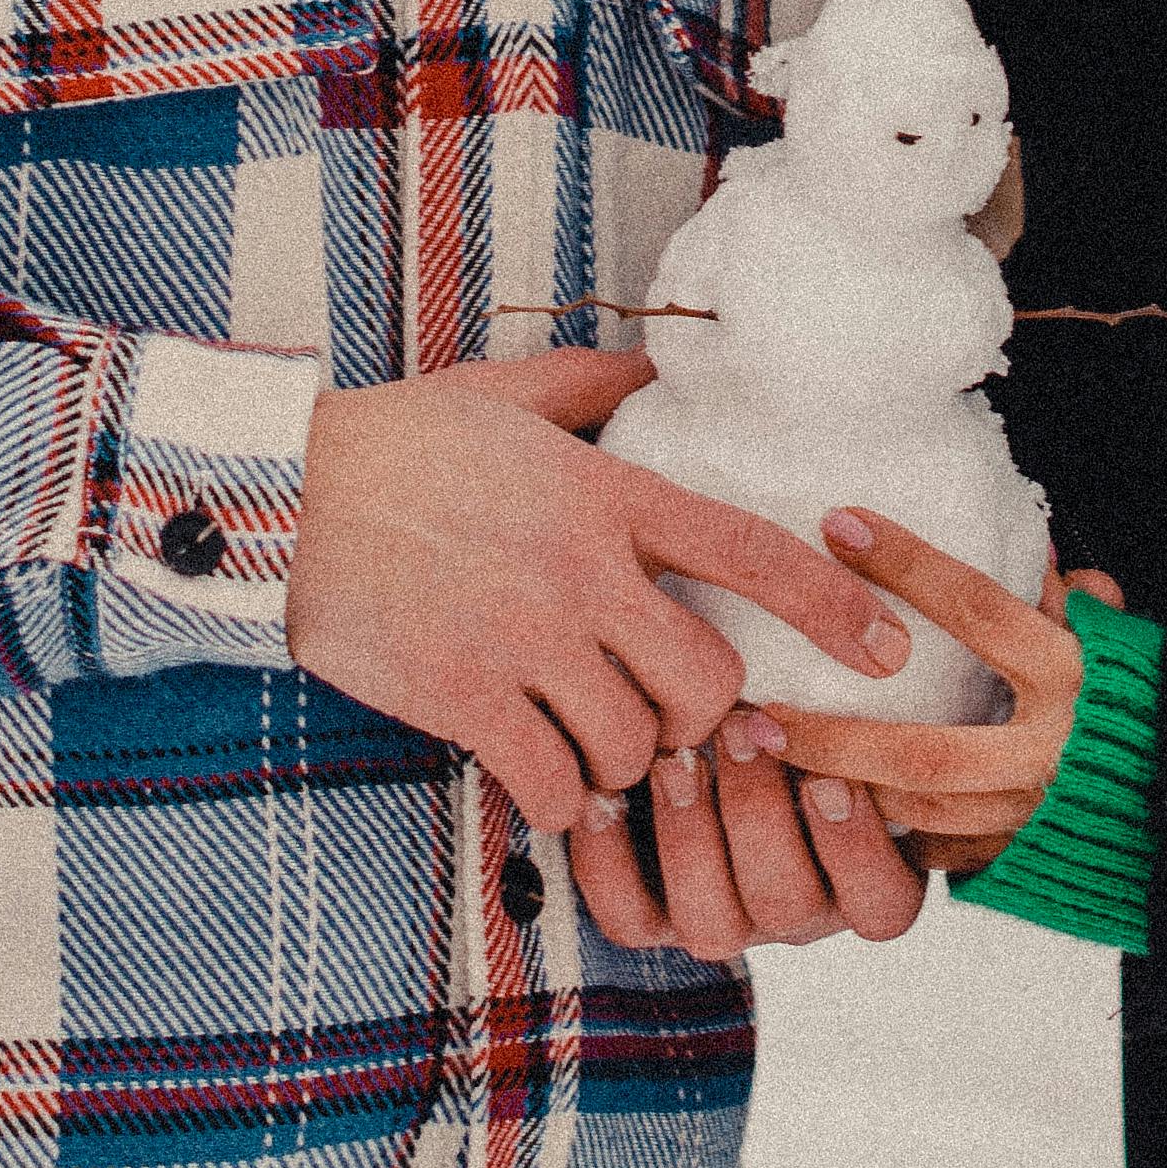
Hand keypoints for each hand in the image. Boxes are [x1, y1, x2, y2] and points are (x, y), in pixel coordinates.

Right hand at [285, 348, 912, 831]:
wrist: (281, 494)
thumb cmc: (395, 441)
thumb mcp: (506, 392)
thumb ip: (593, 387)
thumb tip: (657, 367)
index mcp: (605, 495)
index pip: (751, 553)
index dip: (831, 609)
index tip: (885, 652)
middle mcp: (580, 572)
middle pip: (707, 683)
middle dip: (704, 719)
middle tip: (670, 718)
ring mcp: (522, 640)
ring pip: (634, 746)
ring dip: (626, 764)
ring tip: (594, 749)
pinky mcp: (463, 698)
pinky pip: (552, 783)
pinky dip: (561, 800)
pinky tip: (543, 784)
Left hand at [568, 731, 929, 956]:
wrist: (712, 716)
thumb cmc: (802, 704)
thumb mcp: (847, 708)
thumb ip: (863, 710)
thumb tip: (881, 654)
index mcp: (867, 885)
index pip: (882, 904)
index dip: (855, 847)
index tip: (827, 773)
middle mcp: (797, 913)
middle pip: (785, 904)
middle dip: (758, 814)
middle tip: (739, 729)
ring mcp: (724, 920)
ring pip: (710, 923)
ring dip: (690, 835)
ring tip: (672, 759)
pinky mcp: (652, 920)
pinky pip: (628, 918)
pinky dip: (609, 860)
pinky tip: (604, 795)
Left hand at [753, 520, 1118, 878]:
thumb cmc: (1146, 697)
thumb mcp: (1115, 635)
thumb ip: (1065, 596)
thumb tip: (1026, 539)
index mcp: (1072, 676)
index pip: (979, 611)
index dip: (909, 565)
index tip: (838, 524)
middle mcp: (1048, 751)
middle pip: (922, 753)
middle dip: (833, 739)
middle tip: (756, 713)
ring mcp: (1031, 815)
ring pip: (918, 814)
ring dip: (840, 792)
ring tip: (767, 764)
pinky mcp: (1019, 859)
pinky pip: (936, 854)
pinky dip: (880, 834)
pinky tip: (823, 809)